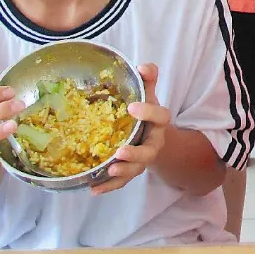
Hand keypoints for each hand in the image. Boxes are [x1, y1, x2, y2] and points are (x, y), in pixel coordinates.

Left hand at [92, 64, 170, 196]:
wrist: (152, 138)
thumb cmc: (145, 114)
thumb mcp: (148, 94)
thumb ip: (147, 80)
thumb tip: (143, 65)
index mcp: (158, 122)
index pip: (160, 116)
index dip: (148, 112)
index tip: (132, 107)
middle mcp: (153, 143)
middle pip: (150, 151)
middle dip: (135, 152)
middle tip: (120, 150)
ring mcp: (142, 159)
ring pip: (136, 169)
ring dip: (123, 171)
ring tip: (110, 169)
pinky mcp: (129, 171)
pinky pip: (121, 182)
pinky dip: (108, 186)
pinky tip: (94, 188)